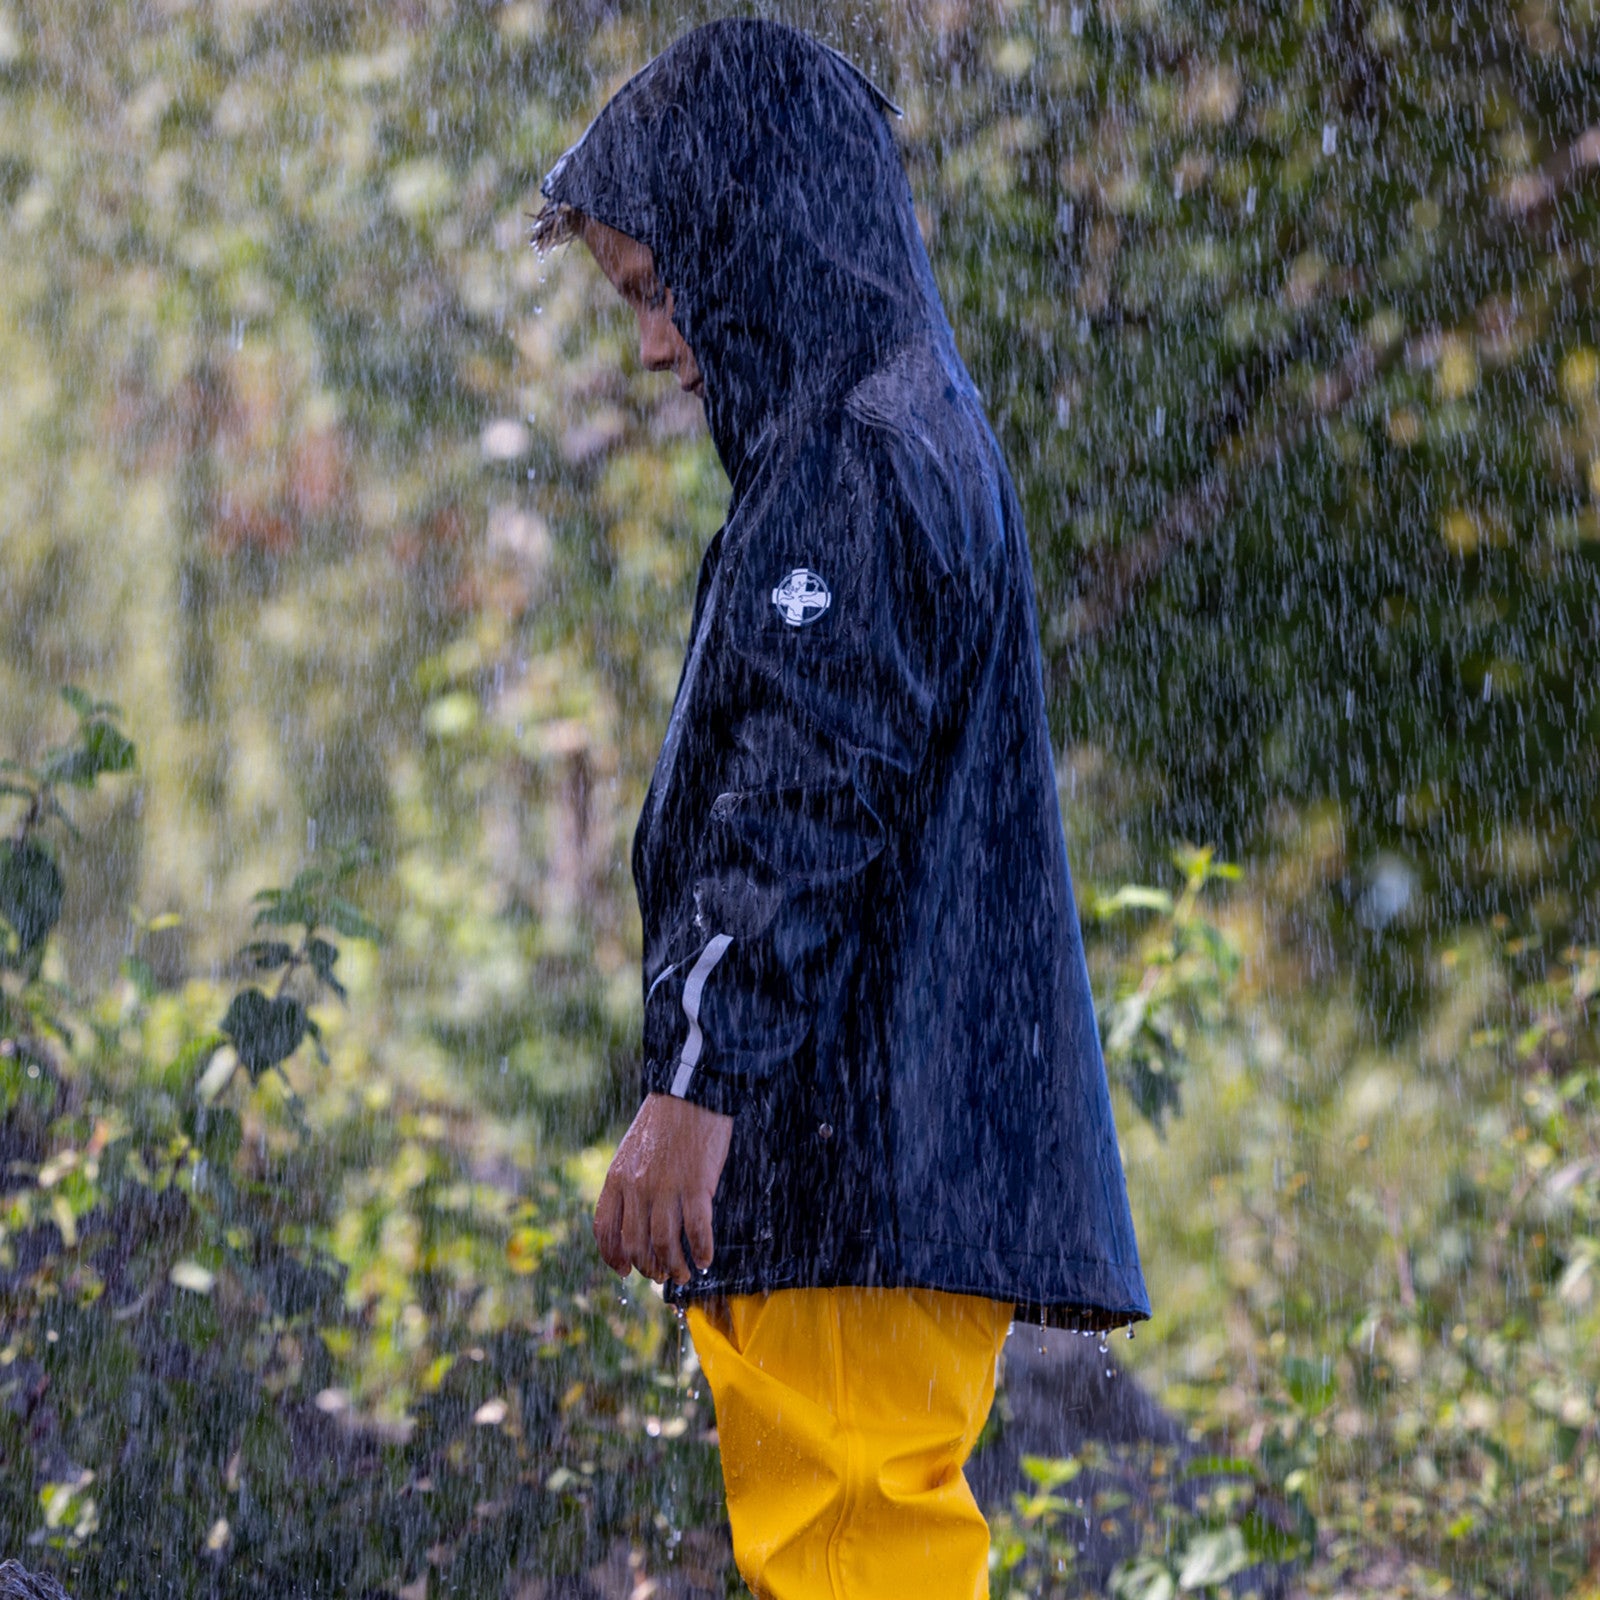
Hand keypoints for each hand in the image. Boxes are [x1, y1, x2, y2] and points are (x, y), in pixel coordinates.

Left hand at [593, 1092, 732, 1284]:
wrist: (691, 1094)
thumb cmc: (663, 1122)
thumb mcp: (631, 1152)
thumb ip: (627, 1184)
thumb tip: (634, 1222)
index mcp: (617, 1178)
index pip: (605, 1229)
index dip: (613, 1257)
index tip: (625, 1270)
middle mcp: (637, 1187)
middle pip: (636, 1244)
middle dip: (648, 1267)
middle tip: (660, 1274)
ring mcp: (666, 1187)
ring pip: (665, 1244)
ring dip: (675, 1267)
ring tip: (683, 1274)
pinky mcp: (696, 1185)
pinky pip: (697, 1230)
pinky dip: (701, 1251)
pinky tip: (704, 1259)